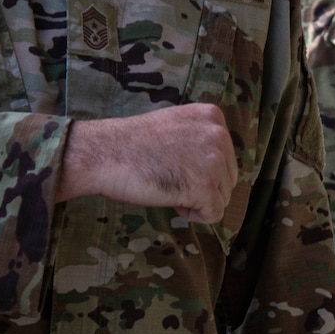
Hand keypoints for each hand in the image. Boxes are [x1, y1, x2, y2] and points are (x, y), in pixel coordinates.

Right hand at [57, 105, 237, 221]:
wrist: (106, 153)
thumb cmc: (132, 144)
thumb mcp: (175, 127)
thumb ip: (199, 139)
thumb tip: (216, 167)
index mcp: (212, 116)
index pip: (225, 155)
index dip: (203, 170)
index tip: (177, 167)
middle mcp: (218, 134)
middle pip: (228, 178)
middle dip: (204, 188)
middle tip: (172, 181)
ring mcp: (213, 160)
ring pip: (223, 197)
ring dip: (198, 201)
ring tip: (170, 189)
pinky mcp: (205, 186)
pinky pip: (214, 213)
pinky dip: (196, 216)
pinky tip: (175, 203)